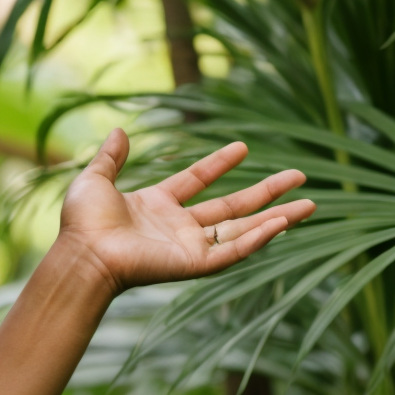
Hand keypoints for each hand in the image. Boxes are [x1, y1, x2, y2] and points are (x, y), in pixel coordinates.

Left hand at [57, 130, 313, 292]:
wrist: (84, 253)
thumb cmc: (83, 223)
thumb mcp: (95, 180)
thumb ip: (110, 158)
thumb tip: (117, 130)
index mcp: (156, 206)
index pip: (197, 181)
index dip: (219, 163)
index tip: (243, 146)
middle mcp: (177, 227)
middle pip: (232, 207)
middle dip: (266, 192)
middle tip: (299, 176)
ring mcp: (189, 246)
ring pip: (243, 231)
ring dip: (277, 218)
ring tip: (311, 204)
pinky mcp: (195, 264)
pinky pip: (234, 250)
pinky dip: (259, 238)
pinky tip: (282, 223)